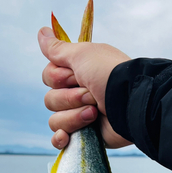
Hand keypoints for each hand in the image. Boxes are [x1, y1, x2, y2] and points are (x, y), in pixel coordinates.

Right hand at [38, 27, 131, 148]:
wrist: (130, 104)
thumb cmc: (109, 75)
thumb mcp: (82, 54)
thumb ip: (58, 48)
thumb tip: (41, 32)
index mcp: (77, 74)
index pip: (48, 77)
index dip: (58, 78)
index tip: (75, 75)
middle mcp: (77, 95)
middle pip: (50, 100)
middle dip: (69, 98)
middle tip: (91, 95)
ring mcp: (79, 117)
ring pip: (55, 120)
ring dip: (73, 117)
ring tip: (95, 112)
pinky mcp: (84, 136)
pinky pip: (59, 140)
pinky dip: (61, 139)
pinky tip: (67, 136)